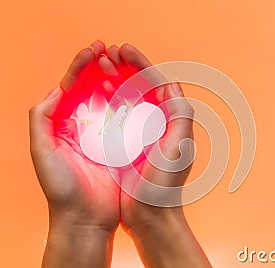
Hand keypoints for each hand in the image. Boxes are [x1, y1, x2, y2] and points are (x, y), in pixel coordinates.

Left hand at [29, 41, 119, 267]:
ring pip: (111, 101)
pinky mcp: (121, 146)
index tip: (92, 50)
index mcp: (64, 125)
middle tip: (109, 50)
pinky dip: (131, 103)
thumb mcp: (41, 151)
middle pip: (92, 89)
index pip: (71, 87)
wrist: (84, 218)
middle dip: (100, 67)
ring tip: (123, 63)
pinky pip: (127, 120)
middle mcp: (84, 127)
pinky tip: (137, 90)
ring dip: (117, 80)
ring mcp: (104, 136)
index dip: (80, 67)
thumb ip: (41, 118)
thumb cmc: (60, 188)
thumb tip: (57, 89)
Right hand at [99, 43, 210, 266]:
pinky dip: (107, 103)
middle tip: (107, 53)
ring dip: (114, 81)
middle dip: (125, 67)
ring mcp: (143, 134)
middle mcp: (160, 124)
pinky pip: (118, 117)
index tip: (124, 49)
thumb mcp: (177, 148)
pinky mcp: (129, 146)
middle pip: (141, 87)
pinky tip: (94, 96)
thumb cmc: (164, 184)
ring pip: (128, 99)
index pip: (158, 82)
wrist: (151, 216)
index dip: (141, 63)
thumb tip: (173, 85)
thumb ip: (180, 115)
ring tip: (99, 67)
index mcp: (173, 120)